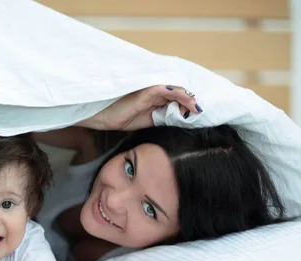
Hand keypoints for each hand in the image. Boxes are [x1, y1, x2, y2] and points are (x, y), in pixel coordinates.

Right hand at [79, 85, 201, 130]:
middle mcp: (156, 90)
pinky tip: (192, 106)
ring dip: (192, 100)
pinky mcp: (148, 91)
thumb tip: (181, 119)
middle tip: (209, 111)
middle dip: (195, 101)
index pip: (179, 97)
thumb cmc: (119, 117)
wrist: (102, 117)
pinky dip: (183, 97)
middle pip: (181, 92)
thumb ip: (162, 117)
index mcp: (156, 96)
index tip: (203, 112)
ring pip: (178, 90)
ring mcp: (152, 89)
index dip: (191, 103)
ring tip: (201, 110)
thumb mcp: (147, 121)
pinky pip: (170, 91)